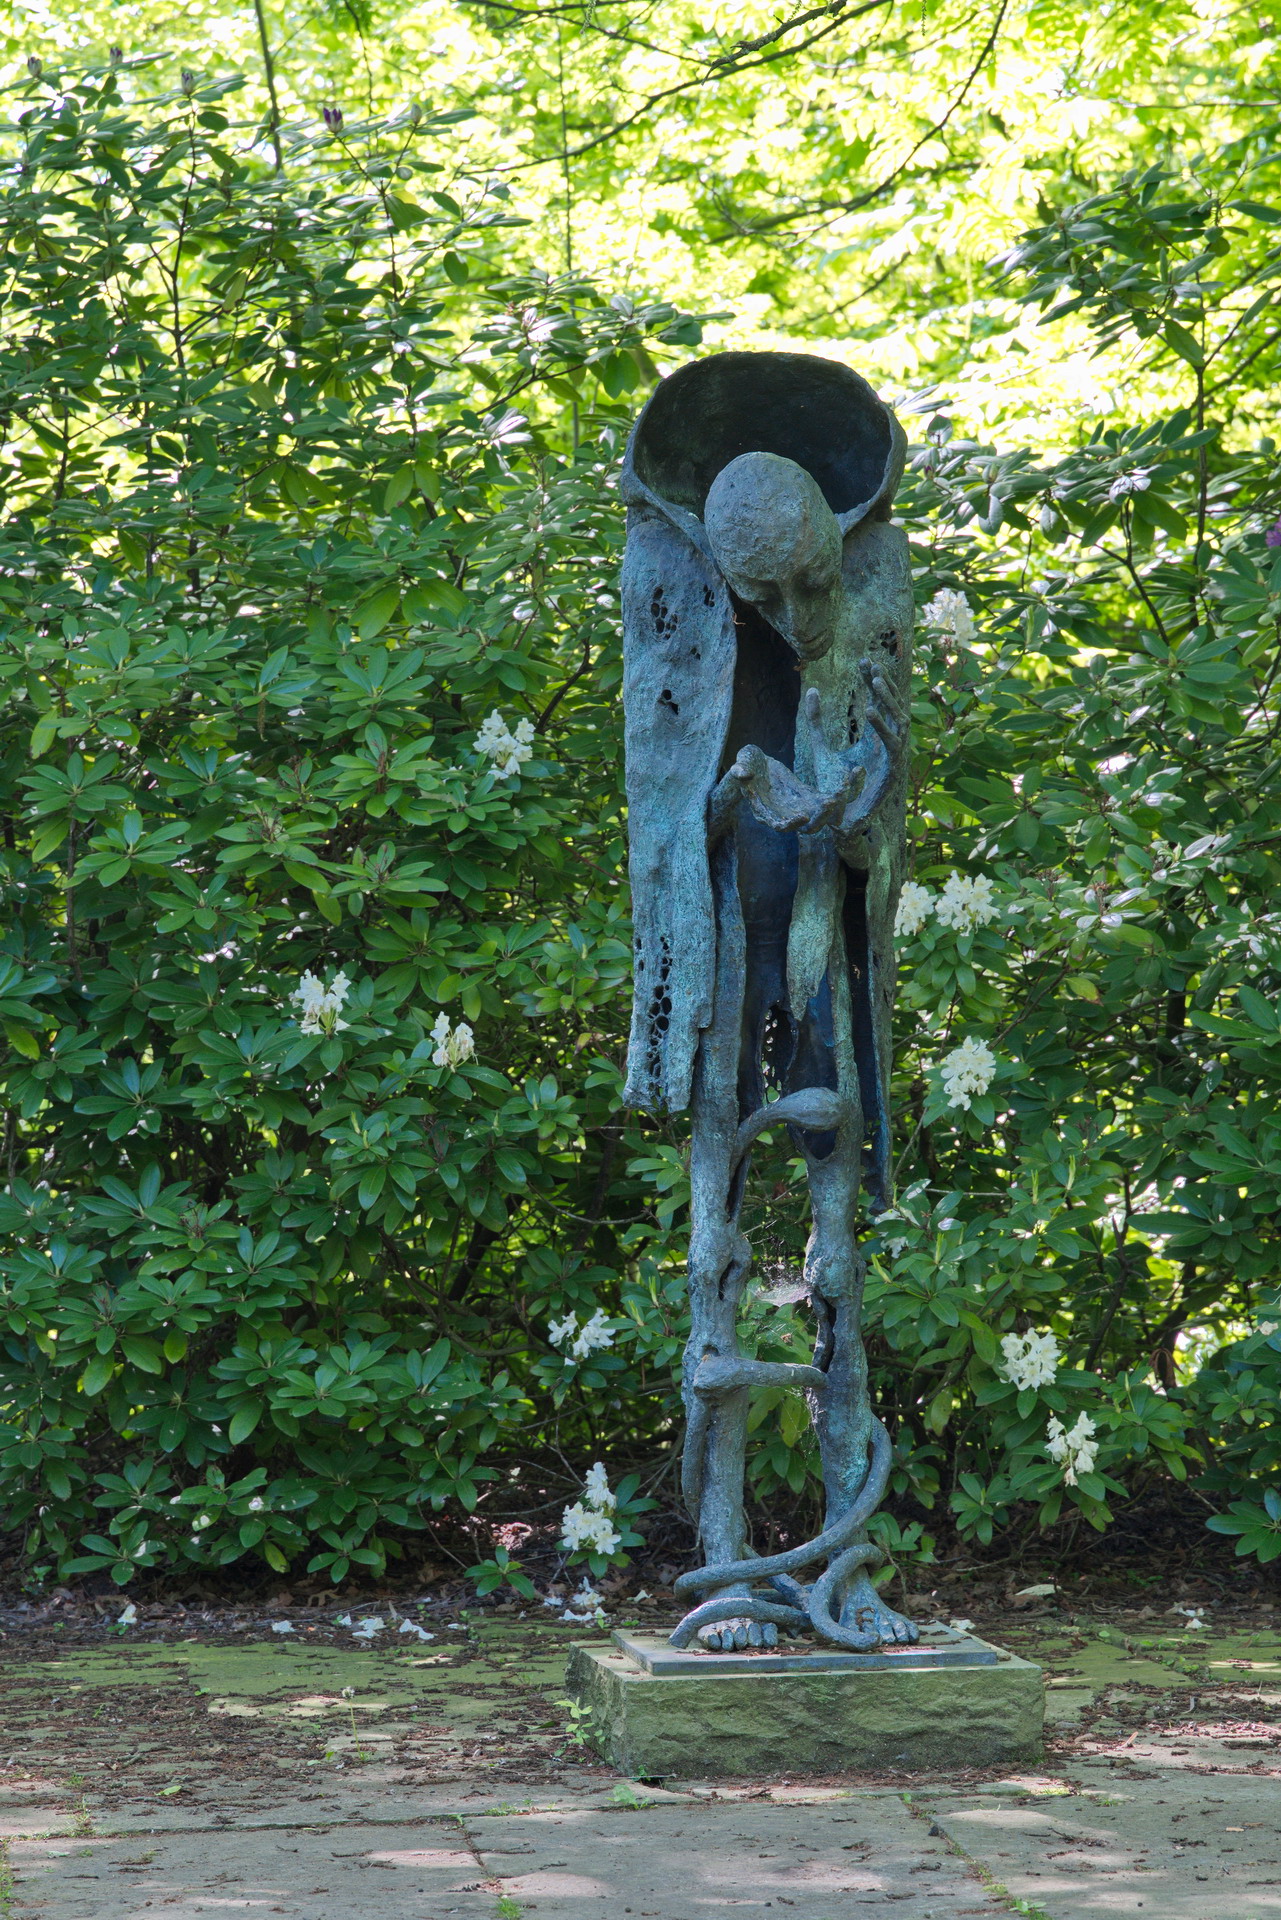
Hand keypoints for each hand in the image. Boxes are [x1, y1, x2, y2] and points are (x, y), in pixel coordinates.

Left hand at [802, 666, 907, 840]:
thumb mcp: (820, 746)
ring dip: (887, 699)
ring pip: (898, 720)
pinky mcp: (891, 771)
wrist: (841, 819)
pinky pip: (891, 744)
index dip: (873, 680)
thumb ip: (816, 720)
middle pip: (892, 705)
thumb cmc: (834, 786)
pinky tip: (869, 710)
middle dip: (883, 683)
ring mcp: (893, 757)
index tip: (864, 659)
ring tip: (873, 680)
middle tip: (870, 663)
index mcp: (874, 737)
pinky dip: (881, 726)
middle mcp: (888, 744)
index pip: (879, 701)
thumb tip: (814, 689)